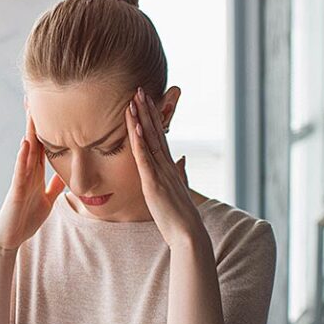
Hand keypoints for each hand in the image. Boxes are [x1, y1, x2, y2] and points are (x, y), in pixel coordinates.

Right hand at [0, 113, 64, 253]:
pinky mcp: (15, 192)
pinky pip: (19, 172)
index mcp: (36, 173)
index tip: (53, 105)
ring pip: (25, 151)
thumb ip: (54, 187)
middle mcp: (26, 172)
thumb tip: (65, 175)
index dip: (49, 126)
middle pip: (33, 140)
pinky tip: (25, 144)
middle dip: (36, 119)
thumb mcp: (46, 200)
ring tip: (31, 110)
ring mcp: (19, 180)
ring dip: (28, 131)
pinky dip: (22, 157)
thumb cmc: (25, 219)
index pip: (44, 144)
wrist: (10, 238)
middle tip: (37, 94)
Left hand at [126, 87, 203, 248]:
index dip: (153, 117)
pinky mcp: (154, 183)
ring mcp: (161, 172)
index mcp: (170, 167)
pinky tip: (136, 126)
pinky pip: (145, 158)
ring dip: (142, 118)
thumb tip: (183, 161)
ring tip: (135, 99)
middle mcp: (167, 165)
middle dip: (147, 110)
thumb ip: (181, 174)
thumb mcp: (179, 190)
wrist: (188, 233)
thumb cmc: (181, 216)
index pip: (160, 136)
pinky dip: (140, 141)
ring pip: (150, 139)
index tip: (147, 101)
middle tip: (139, 89)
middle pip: (156, 132)